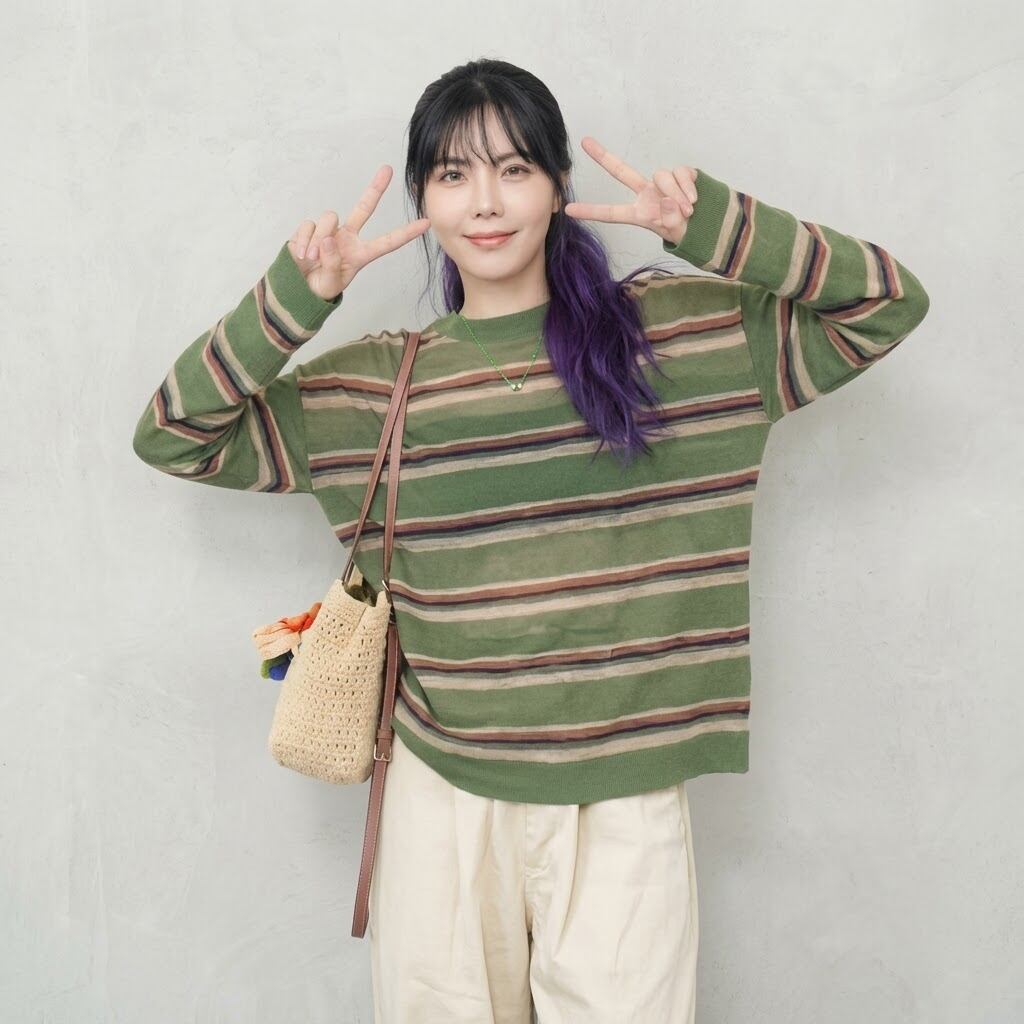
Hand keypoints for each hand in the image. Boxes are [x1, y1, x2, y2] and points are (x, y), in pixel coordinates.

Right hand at [286, 165, 430, 299]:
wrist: (298, 288)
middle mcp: (348, 238)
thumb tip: (327, 240)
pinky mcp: (310, 229)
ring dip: (318, 240)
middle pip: (364, 208)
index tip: (426, 223)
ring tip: (312, 259)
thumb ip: (332, 264)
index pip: (388, 242)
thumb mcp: (331, 283)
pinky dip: (303, 242)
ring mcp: (329, 231)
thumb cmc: (320, 287)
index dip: (406, 233)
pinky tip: (302, 255)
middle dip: (375, 188)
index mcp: (361, 254)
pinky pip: (309, 226)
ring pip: (329, 218)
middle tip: (387, 169)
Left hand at [563, 136, 698, 246]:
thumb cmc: (686, 230)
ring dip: (677, 194)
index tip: (568, 210)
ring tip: (687, 210)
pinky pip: (681, 173)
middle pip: (622, 172)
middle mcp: (646, 193)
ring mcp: (661, 182)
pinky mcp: (680, 173)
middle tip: (585, 142)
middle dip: (603, 156)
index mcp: (639, 212)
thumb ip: (669, 218)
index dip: (591, 211)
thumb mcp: (675, 232)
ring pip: (662, 177)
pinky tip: (694, 200)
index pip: (611, 213)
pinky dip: (688, 187)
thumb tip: (665, 199)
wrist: (708, 223)